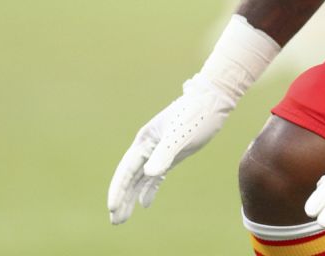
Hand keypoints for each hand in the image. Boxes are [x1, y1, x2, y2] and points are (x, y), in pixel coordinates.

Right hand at [107, 75, 236, 223]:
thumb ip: (164, 154)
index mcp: (145, 141)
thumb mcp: (180, 135)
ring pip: (140, 178)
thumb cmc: (195, 115)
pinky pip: (154, 176)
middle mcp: (147, 146)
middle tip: (115, 221)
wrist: (212, 102)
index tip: (112, 207)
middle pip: (129, 177)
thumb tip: (149, 173)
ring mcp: (158, 151)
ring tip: (122, 218)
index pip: (126, 169)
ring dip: (131, 197)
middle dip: (121, 198)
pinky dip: (148, 189)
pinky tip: (144, 203)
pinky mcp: (171, 155)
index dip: (118, 189)